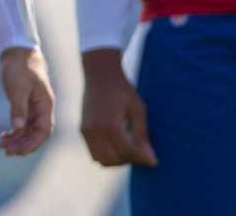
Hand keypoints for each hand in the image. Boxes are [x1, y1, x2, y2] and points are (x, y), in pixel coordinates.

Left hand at [0, 47, 54, 155]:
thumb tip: (19, 128)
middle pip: (36, 133)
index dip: (33, 143)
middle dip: (23, 144)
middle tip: (6, 151)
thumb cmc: (20, 67)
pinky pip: (22, 123)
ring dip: (17, 139)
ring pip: (28, 130)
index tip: (19, 151)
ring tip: (2, 145)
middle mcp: (42, 108)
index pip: (44, 130)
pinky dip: (14, 131)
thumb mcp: (18, 88)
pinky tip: (4, 135)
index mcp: (45, 104)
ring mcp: (34, 107)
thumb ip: (19, 108)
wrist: (17, 52)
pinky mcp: (25, 105)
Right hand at [80, 48, 157, 166]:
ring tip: (127, 149)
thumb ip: (142, 136)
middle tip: (139, 152)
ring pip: (101, 160)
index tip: (153, 160)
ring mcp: (87, 131)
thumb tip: (151, 160)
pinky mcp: (82, 130)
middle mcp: (96, 130)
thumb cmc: (123, 90)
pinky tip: (116, 144)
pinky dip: (106, 155)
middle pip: (113, 160)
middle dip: (128, 160)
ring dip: (116, 160)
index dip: (142, 158)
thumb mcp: (138, 109)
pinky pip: (94, 153)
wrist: (100, 74)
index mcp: (111, 124)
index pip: (127, 152)